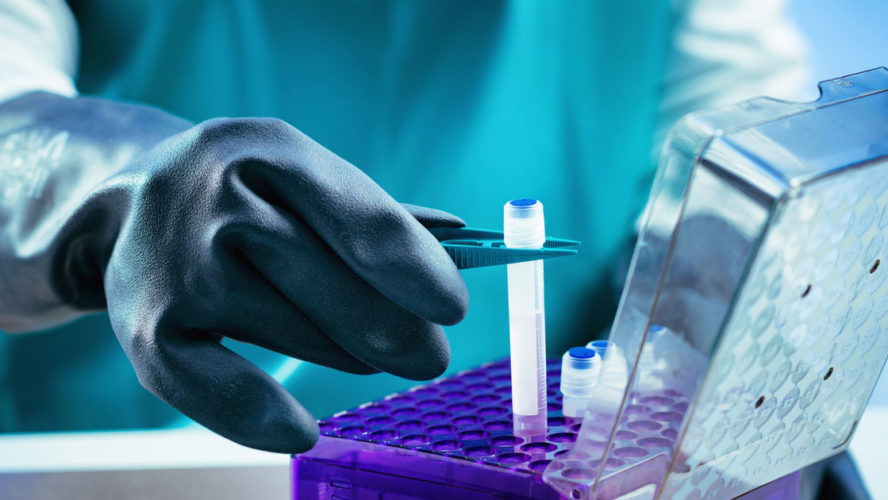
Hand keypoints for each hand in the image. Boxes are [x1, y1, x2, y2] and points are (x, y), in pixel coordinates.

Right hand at [0, 95, 467, 452]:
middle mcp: (218, 199)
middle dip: (397, 333)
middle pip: (338, 290)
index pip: (364, 222)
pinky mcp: (146, 324)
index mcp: (273, 151)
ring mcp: (177, 262)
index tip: (454, 310)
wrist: (129, 201)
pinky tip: (299, 430)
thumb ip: (376, 215)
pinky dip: (260, 416)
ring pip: (299, 338)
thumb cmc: (249, 194)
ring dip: (344, 354)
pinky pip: (217, 388)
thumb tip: (464, 244)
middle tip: (427, 357)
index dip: (418, 272)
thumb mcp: (303, 178)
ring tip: (356, 349)